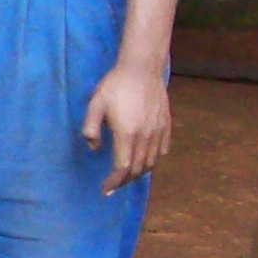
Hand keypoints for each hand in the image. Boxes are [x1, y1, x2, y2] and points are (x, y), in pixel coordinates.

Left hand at [81, 63, 173, 193]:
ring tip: (128, 174)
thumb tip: (94, 148)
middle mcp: (145, 137)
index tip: (106, 189)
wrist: (142, 68)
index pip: (122, 168)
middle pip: (137, 169)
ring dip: (139, 172)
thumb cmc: (116, 85)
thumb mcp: (95, 104)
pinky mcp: (166, 125)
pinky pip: (162, 149)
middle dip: (125, 181)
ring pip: (152, 162)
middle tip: (114, 184)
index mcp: (127, 134)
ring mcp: (158, 131)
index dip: (114, 182)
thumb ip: (91, 129)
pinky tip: (145, 158)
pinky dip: (153, 159)